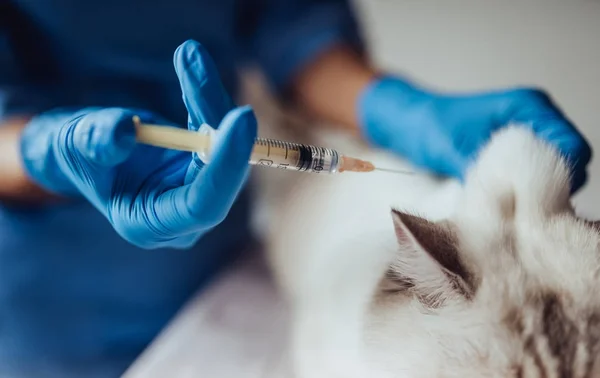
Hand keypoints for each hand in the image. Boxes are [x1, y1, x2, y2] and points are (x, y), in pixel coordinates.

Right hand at [20, 40, 256, 248]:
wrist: (87, 152)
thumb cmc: (79, 155)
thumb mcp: (76, 146)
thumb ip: (96, 142)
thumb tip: (125, 130)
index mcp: (149, 225)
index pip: (202, 204)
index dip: (224, 165)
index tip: (240, 117)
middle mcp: (182, 216)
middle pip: (220, 173)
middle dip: (215, 118)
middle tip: (205, 71)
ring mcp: (197, 192)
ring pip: (222, 148)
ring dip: (210, 100)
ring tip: (190, 56)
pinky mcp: (204, 168)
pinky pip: (216, 133)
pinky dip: (206, 98)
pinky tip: (192, 65)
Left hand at [358, 76, 591, 192]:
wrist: (407, 123)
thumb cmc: (428, 126)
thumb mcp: (454, 151)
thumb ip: (483, 175)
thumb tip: (503, 206)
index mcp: (528, 106)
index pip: (572, 145)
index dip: (564, 175)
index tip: (542, 199)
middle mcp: (534, 118)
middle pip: (569, 161)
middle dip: (553, 187)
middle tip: (528, 211)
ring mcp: (526, 135)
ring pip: (553, 171)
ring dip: (538, 191)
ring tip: (516, 209)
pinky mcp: (514, 152)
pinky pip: (533, 174)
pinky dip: (524, 189)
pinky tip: (507, 202)